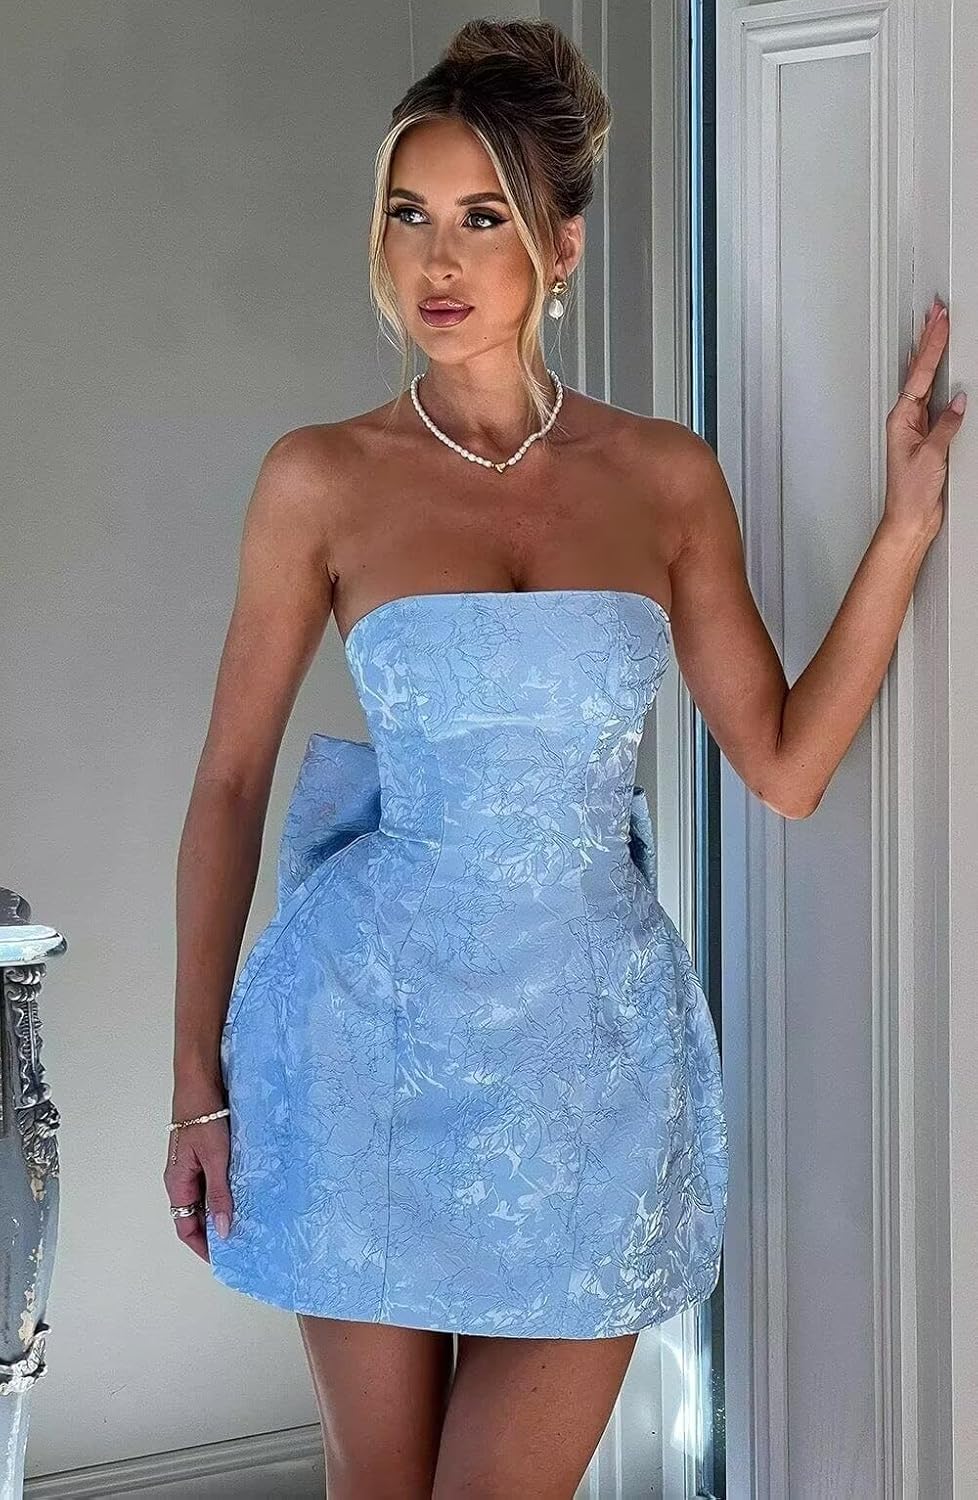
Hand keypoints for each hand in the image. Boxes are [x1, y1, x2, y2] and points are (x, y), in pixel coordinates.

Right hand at [164, 1084, 231, 1262]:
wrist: (200, 1084)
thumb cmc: (203, 1118)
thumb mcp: (215, 1160)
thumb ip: (219, 1195)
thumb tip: (222, 1230)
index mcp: (178, 1184)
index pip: (186, 1227)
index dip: (203, 1246)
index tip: (222, 1258)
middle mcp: (182, 1179)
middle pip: (195, 1215)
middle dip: (214, 1231)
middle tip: (240, 1241)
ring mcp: (192, 1166)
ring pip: (204, 1198)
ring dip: (221, 1210)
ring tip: (246, 1220)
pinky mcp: (203, 1154)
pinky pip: (211, 1181)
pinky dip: (224, 1191)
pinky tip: (244, 1191)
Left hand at [883, 296, 965, 545]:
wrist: (910, 518)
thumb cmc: (911, 494)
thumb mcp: (931, 455)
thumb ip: (946, 425)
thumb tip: (959, 401)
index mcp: (902, 418)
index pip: (919, 373)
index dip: (931, 345)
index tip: (940, 320)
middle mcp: (906, 419)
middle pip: (919, 370)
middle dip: (928, 339)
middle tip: (936, 311)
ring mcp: (916, 426)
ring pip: (925, 381)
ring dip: (931, 355)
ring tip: (936, 328)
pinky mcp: (927, 436)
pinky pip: (935, 400)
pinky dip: (940, 380)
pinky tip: (944, 371)